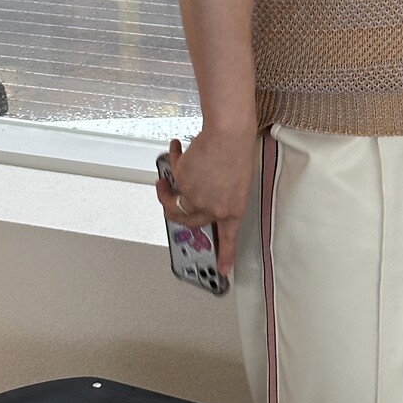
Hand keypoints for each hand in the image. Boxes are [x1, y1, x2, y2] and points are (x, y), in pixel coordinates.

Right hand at [155, 127, 256, 276]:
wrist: (228, 132)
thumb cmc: (239, 148)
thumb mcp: (238, 178)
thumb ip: (222, 191)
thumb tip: (205, 192)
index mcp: (232, 208)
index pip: (229, 238)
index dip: (225, 255)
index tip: (223, 270)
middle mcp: (212, 207)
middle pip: (187, 220)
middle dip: (173, 210)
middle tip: (168, 199)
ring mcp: (195, 197)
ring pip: (173, 201)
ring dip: (165, 191)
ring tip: (163, 181)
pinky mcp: (181, 181)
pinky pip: (173, 173)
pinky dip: (173, 159)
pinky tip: (176, 148)